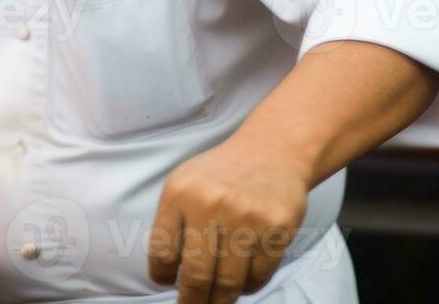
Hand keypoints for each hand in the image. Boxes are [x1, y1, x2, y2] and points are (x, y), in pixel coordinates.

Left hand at [148, 135, 309, 303]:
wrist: (272, 151)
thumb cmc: (220, 175)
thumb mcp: (184, 184)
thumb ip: (171, 224)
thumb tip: (167, 274)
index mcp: (180, 193)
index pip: (162, 253)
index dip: (162, 276)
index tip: (167, 281)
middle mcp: (212, 204)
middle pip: (196, 276)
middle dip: (191, 301)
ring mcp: (247, 218)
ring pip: (229, 284)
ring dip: (220, 299)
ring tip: (216, 298)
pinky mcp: (277, 229)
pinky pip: (258, 277)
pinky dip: (248, 287)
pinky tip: (241, 281)